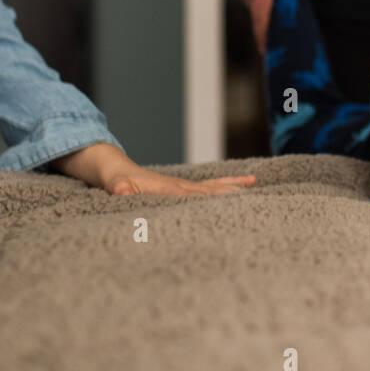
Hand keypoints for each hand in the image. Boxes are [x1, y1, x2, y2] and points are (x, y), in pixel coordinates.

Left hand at [54, 143, 255, 195]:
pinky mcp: (182, 189)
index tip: (232, 202)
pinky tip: (244, 184)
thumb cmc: (114, 180)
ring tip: (254, 183)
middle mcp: (180, 186)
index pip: (193, 195)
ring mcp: (183, 186)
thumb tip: (124, 190)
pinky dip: (226, 186)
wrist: (113, 168)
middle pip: (210, 189)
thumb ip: (120, 188)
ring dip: (232, 187)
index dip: (211, 199)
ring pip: (213, 187)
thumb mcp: (113, 185)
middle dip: (231, 192)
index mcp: (168, 189)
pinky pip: (209, 189)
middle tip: (256, 194)